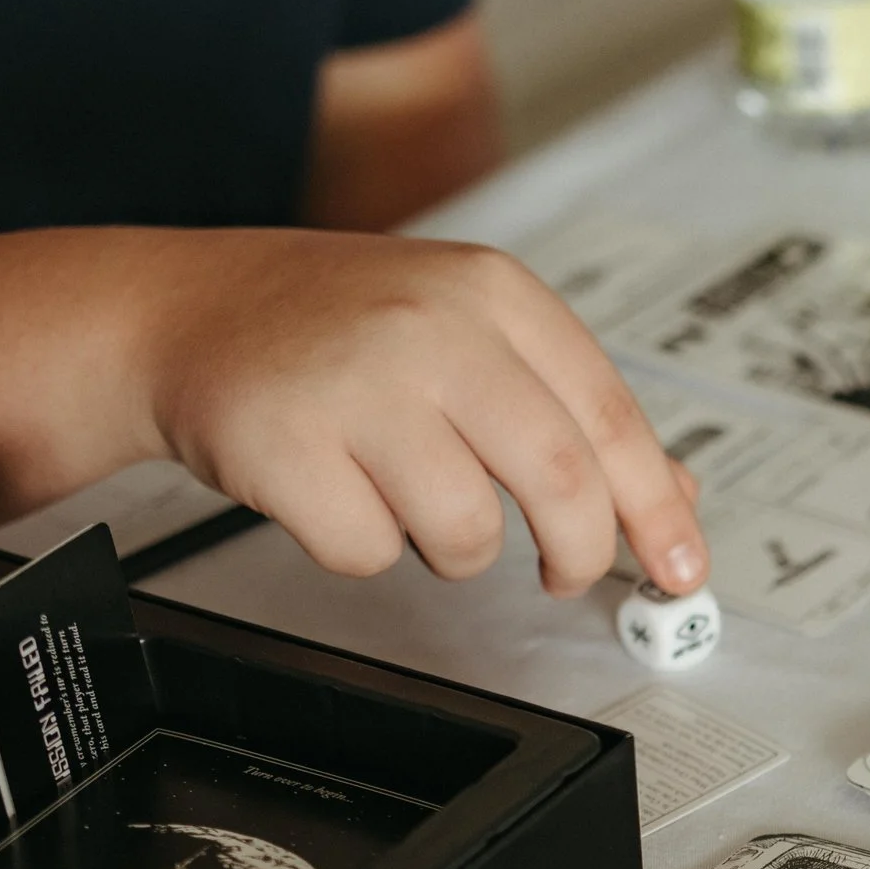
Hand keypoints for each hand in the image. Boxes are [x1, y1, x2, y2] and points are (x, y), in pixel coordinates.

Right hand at [129, 229, 706, 596]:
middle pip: (562, 481)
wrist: (186, 310)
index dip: (656, 509)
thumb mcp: (475, 337)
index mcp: (495, 294)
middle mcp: (432, 327)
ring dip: (456, 548)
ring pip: (468, 532)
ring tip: (412, 496)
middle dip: (580, 552)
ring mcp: (356, 383)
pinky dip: (367, 547)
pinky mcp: (285, 446)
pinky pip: (371, 552)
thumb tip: (676, 497)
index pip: (611, 420)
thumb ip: (575, 413)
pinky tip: (340, 490)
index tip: (684, 569)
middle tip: (568, 574)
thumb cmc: (341, 330)